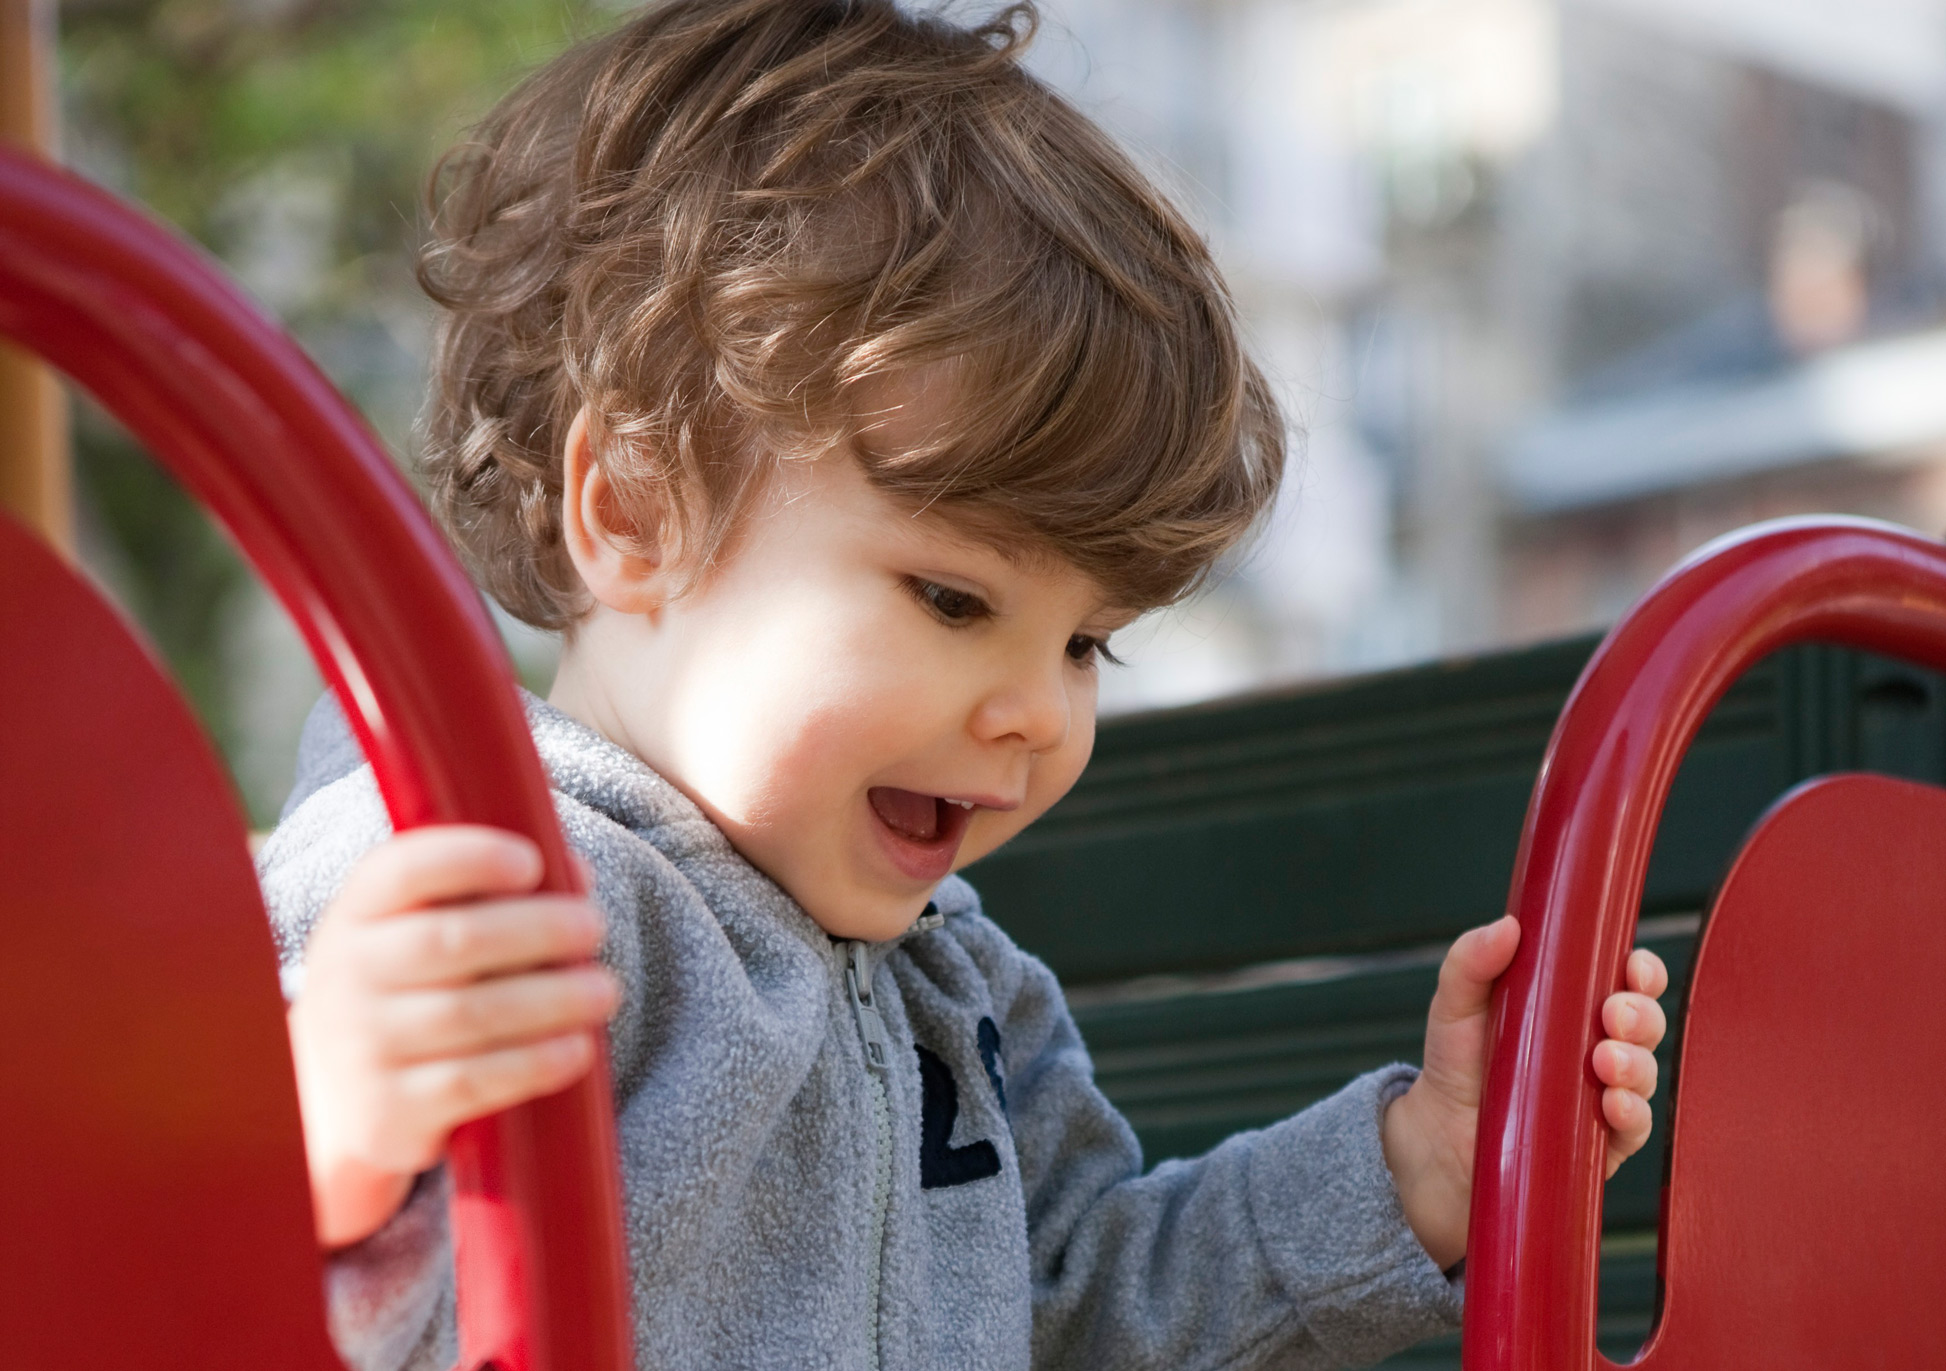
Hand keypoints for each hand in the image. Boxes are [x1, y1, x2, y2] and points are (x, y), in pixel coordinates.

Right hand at [287, 827, 618, 1248]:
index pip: (403, 869)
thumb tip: (574, 871)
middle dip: (538, 929)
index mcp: (357, 914)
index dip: (471, 858)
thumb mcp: (419, 932)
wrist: (334, 1103)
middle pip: (452, 940)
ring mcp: (361, 1045)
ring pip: (471, 1013)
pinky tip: (576, 1049)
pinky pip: (472, 1081)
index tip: (532, 862)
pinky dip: (534, 1063)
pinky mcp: (388, 1111)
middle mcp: (346, 974)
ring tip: (604, 991)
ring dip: (553, 999)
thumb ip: (487, 894)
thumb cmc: (406, 991)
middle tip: (594, 927)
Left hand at [1379, 916, 1668, 1268]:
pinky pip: (1634, 1130)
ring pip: (1646, 1075)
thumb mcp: (1455, 1004)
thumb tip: (1508, 925)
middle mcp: (1598, 1048)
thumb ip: (1472, 960)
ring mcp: (1603, 1096)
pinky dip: (1632, 1115)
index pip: (1627, 983)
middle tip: (1613, 1015)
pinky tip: (1613, 1105)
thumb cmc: (1457, 1063)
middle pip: (1645, 1025)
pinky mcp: (1599, 1144)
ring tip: (1605, 1060)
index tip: (1632, 967)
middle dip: (1641, 1016)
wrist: (1435, 1136)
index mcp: (1574, 1007)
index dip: (1641, 972)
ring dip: (1637, 1064)